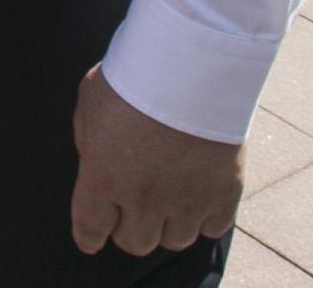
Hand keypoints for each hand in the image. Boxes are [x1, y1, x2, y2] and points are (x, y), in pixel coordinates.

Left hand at [69, 66, 241, 258]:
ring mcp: (185, 201)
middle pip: (134, 243)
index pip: (90, 228)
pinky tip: (199, 194)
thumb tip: (97, 161)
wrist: (191, 68)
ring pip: (174, 241)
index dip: (90, 236)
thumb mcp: (91, 100)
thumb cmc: (134, 76)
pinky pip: (212, 228)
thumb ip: (90, 140)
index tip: (91, 237)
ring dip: (167, 224)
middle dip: (129, 227)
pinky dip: (204, 217)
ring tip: (168, 199)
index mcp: (103, 176)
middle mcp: (143, 199)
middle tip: (134, 206)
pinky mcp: (222, 196)